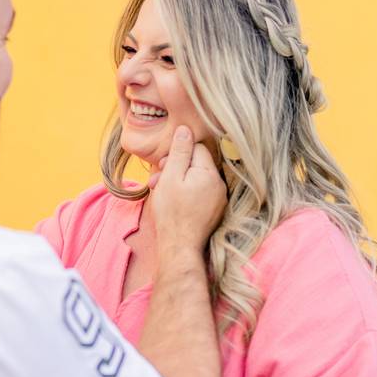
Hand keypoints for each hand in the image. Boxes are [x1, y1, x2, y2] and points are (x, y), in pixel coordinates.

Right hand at [149, 126, 227, 253]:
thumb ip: (179, 152)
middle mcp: (219, 184)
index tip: (163, 166)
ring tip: (162, 193)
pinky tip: (173, 203)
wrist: (180, 246)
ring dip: (178, 181)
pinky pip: (200, 193)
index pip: (196, 148)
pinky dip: (186, 194)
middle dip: (175, 168)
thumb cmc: (172, 212)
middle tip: (157, 180)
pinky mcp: (215, 210)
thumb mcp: (170, 177)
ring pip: (196, 179)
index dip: (177, 154)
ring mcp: (219, 198)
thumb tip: (185, 129)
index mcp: (209, 173)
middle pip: (197, 163)